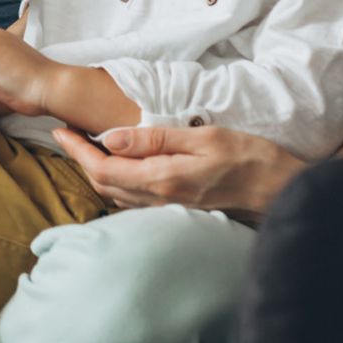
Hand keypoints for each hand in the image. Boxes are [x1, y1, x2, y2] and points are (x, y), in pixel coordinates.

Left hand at [51, 122, 307, 224]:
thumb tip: (109, 137)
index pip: (103, 169)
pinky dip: (117, 182)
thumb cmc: (249, 158)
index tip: (60, 130)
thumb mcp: (202, 137)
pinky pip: (134, 201)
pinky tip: (119, 166)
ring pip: (117, 195)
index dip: (76, 150)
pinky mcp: (178, 212)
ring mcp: (169, 211)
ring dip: (97, 172)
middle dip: (80, 160)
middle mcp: (160, 201)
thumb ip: (155, 138)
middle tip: (67, 134)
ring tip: (85, 146)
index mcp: (162, 180)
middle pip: (104, 185)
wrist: (282, 194)